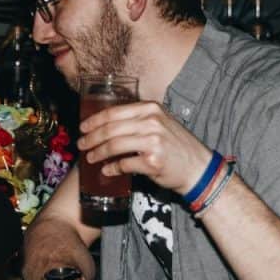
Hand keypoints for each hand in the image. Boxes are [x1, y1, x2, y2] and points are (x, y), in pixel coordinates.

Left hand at [77, 101, 211, 194]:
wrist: (198, 168)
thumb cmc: (176, 146)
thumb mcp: (160, 123)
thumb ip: (138, 120)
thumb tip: (106, 126)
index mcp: (151, 109)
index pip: (114, 112)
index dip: (94, 121)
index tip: (82, 127)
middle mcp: (151, 122)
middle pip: (110, 129)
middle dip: (91, 138)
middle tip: (81, 145)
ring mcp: (153, 142)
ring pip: (114, 146)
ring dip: (98, 153)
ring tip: (90, 158)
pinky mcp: (152, 161)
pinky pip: (124, 164)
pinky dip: (112, 168)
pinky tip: (106, 170)